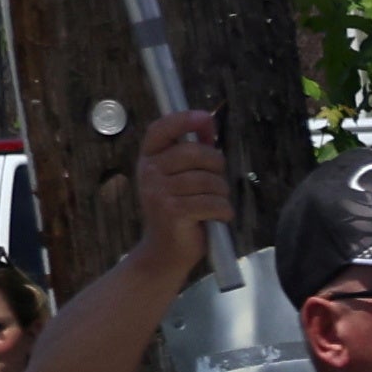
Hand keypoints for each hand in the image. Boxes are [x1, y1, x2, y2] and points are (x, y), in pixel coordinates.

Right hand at [141, 105, 235, 254]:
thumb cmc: (178, 212)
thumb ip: (192, 152)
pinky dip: (223, 211)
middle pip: (195, 152)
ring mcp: (159, 192)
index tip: (206, 118)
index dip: (184, 119)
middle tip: (217, 183)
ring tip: (213, 204)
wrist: (163, 254)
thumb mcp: (179, 178)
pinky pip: (212, 202)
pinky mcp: (173, 212)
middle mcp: (149, 173)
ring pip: (209, 180)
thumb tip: (208, 122)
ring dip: (221, 194)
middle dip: (217, 166)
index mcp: (149, 160)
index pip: (161, 129)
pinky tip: (217, 218)